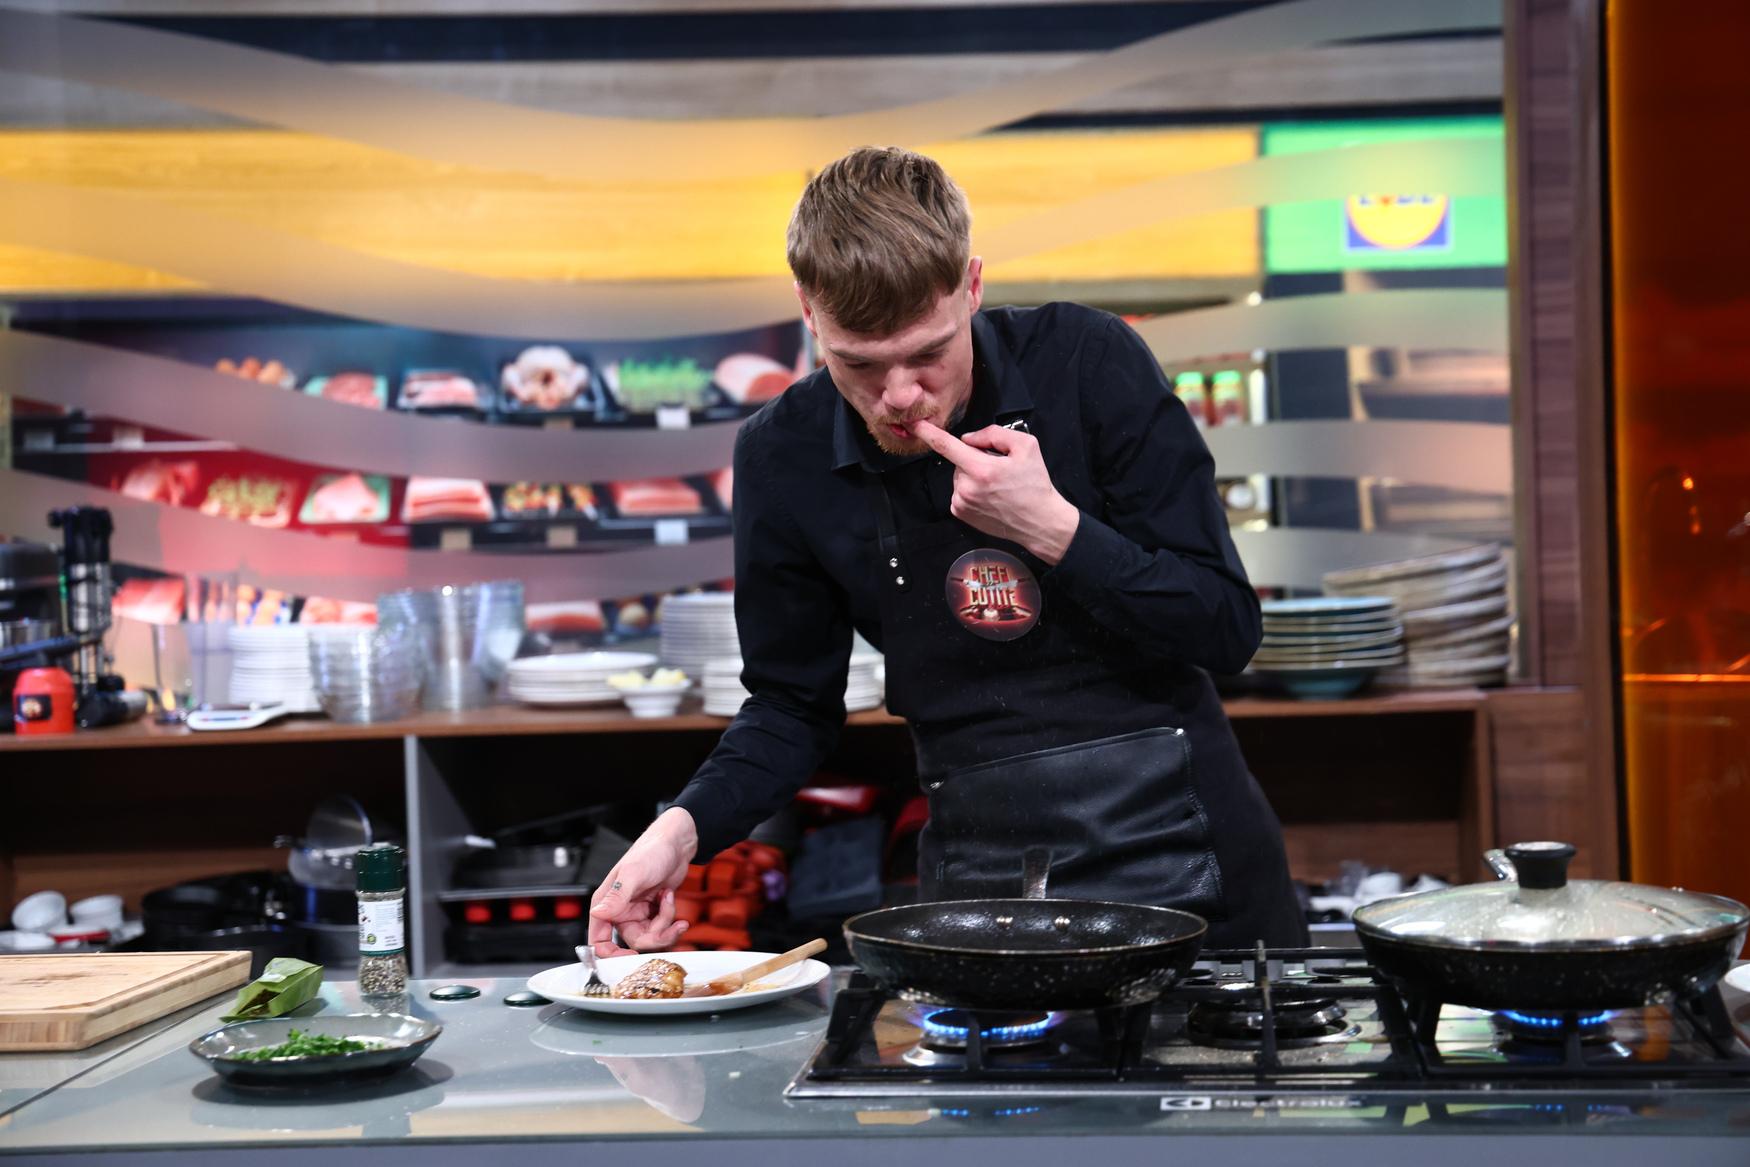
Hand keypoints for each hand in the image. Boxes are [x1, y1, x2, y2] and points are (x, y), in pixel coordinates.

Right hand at [588, 807, 697, 955]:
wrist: (676, 843)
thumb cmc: (651, 851)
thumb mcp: (634, 873)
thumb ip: (617, 895)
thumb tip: (599, 913)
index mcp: (606, 903)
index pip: (598, 940)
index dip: (611, 955)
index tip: (630, 957)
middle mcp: (619, 911)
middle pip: (633, 942)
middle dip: (655, 934)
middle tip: (669, 924)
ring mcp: (636, 913)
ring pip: (650, 937)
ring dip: (665, 922)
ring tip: (668, 900)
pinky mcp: (652, 912)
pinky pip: (661, 928)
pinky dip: (670, 918)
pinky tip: (670, 898)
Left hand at [912, 419, 1080, 563]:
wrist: (1040, 522)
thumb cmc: (1035, 484)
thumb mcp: (1026, 446)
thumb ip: (994, 434)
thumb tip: (969, 438)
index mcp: (981, 469)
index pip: (946, 446)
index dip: (927, 432)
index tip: (913, 424)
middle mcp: (966, 488)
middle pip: (959, 460)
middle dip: (974, 459)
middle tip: (999, 470)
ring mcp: (961, 503)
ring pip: (959, 476)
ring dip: (973, 475)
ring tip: (997, 486)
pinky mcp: (960, 513)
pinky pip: (959, 491)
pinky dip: (971, 489)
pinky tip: (990, 496)